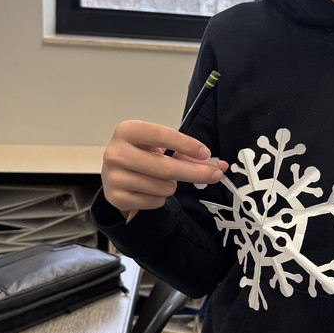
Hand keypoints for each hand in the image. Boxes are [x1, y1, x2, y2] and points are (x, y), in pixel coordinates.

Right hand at [101, 119, 226, 217]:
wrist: (114, 175)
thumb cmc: (141, 156)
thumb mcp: (158, 146)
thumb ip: (186, 153)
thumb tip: (219, 166)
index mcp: (127, 131)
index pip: (162, 135)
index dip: (187, 145)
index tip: (206, 153)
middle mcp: (116, 153)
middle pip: (166, 167)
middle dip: (195, 172)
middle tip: (215, 174)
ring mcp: (114, 177)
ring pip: (163, 187)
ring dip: (172, 185)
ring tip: (161, 179)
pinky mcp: (116, 198)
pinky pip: (155, 201)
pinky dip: (160, 198)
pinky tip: (150, 190)